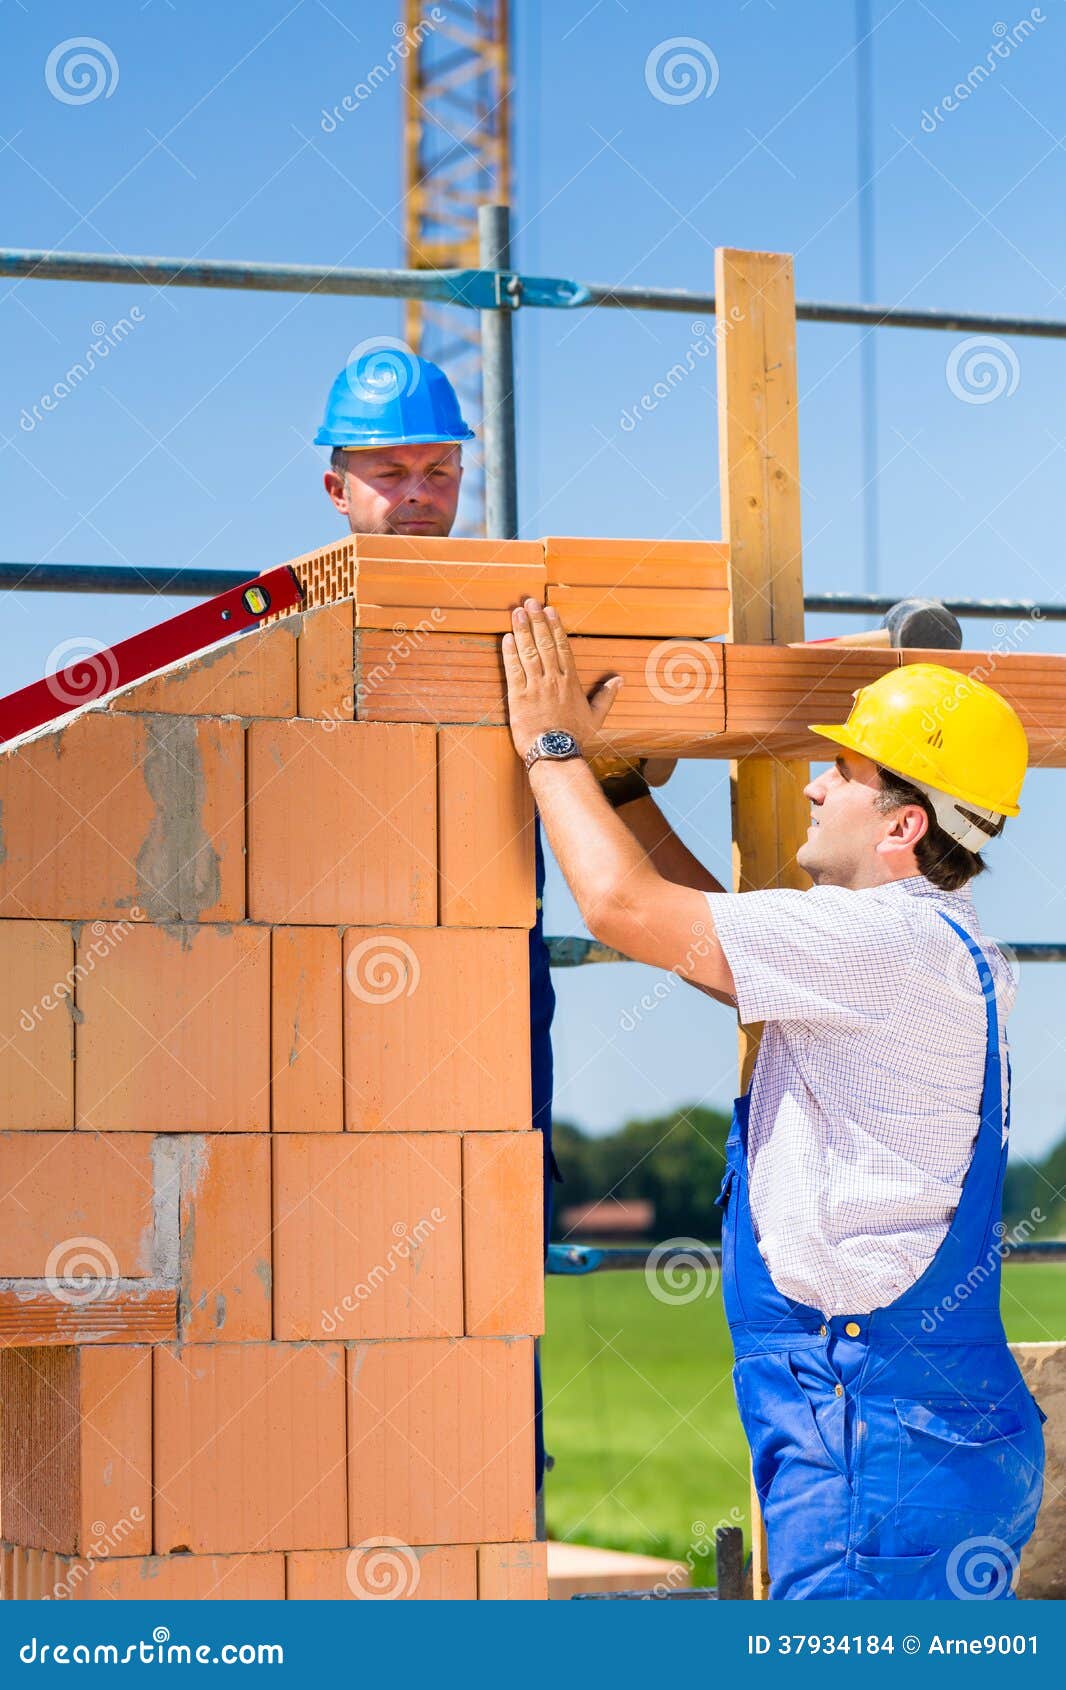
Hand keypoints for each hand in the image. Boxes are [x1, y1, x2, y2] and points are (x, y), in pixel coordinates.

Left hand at [502, 598, 621, 760]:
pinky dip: (510, 653)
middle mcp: (553, 679)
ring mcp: (535, 687)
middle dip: (537, 621)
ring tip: (517, 612)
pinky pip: (514, 670)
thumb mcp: (596, 717)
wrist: (556, 753)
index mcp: (570, 682)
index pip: (562, 648)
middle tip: (530, 602)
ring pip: (529, 652)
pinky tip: (507, 638)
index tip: (549, 611)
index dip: (554, 627)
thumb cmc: (575, 737)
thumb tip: (619, 680)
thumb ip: (606, 696)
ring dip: (522, 630)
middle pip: (544, 644)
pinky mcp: (519, 697)